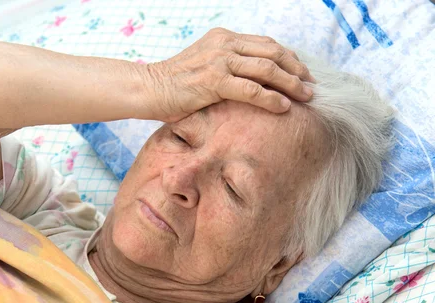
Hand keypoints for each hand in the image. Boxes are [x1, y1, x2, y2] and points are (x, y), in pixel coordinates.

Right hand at [144, 27, 314, 121]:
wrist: (148, 89)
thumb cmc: (174, 86)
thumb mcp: (203, 68)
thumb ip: (226, 69)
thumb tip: (248, 85)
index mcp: (224, 38)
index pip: (265, 44)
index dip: (288, 58)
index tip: (302, 74)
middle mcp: (225, 44)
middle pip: (273, 52)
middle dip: (296, 69)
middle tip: (311, 86)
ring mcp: (220, 60)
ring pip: (267, 68)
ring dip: (290, 83)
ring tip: (306, 97)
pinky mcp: (214, 81)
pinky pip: (251, 89)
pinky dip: (270, 98)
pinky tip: (283, 107)